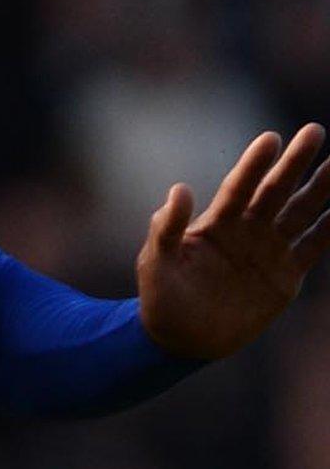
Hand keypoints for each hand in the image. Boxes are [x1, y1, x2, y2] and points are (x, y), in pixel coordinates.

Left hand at [138, 124, 329, 359]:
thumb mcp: (156, 261)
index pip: (239, 186)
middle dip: (295, 162)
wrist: (181, 337)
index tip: (271, 138)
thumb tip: (179, 189)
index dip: (255, 164)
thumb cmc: (161, 296)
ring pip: (301, 213)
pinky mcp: (286, 276)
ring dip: (321, 189)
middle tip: (314, 131)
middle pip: (276, 190)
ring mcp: (269, 251)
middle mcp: (247, 230)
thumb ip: (167, 227)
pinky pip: (313, 248)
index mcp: (216, 223)